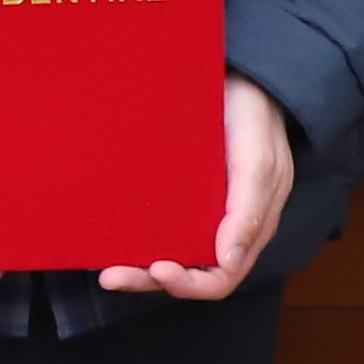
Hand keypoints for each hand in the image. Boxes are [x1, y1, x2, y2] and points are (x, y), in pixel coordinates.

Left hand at [100, 80, 296, 301]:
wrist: (242, 79)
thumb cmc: (255, 121)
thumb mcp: (258, 164)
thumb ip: (248, 213)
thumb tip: (228, 263)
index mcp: (249, 230)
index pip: (220, 278)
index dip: (189, 284)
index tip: (158, 269)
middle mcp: (221, 229)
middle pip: (186, 273)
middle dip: (148, 280)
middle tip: (111, 276)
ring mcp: (198, 212)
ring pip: (167, 254)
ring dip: (136, 268)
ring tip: (104, 270)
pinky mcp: (177, 194)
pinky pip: (156, 225)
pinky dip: (134, 237)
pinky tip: (107, 237)